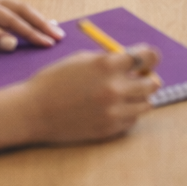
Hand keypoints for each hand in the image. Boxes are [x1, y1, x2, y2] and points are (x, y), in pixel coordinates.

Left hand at [0, 0, 64, 50]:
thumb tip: (11, 43)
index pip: (12, 20)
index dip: (31, 32)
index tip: (47, 43)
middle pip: (22, 9)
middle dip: (42, 23)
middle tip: (59, 37)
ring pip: (20, 7)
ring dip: (37, 19)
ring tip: (55, 30)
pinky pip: (12, 10)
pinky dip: (27, 17)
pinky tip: (38, 22)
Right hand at [18, 46, 162, 142]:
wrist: (34, 111)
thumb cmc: (55, 80)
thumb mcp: (82, 60)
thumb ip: (110, 60)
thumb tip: (133, 61)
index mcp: (108, 65)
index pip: (147, 56)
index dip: (150, 56)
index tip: (148, 58)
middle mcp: (115, 88)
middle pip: (152, 82)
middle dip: (147, 77)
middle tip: (139, 77)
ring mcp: (113, 111)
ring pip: (147, 104)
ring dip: (140, 97)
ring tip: (125, 94)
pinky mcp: (109, 129)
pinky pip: (132, 120)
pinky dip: (128, 113)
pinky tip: (113, 108)